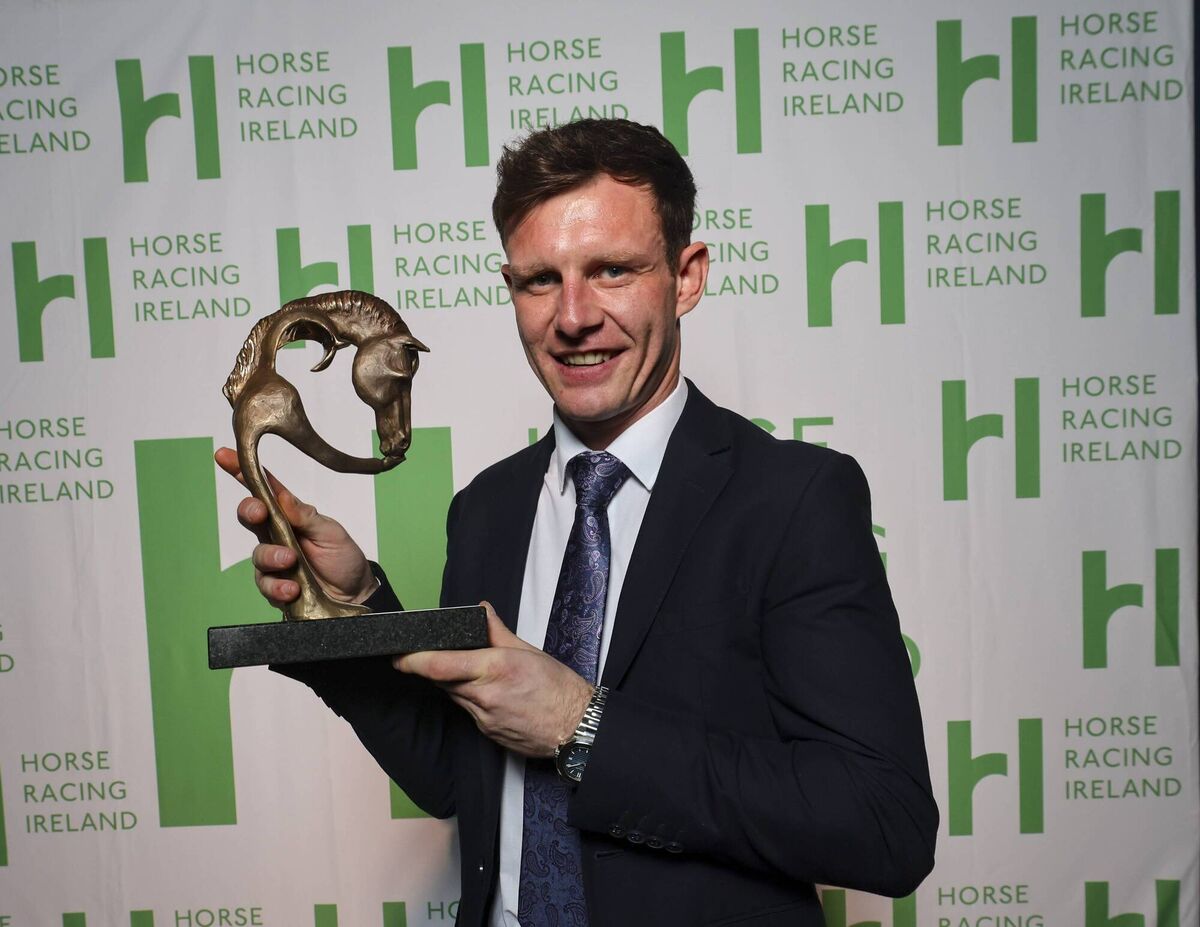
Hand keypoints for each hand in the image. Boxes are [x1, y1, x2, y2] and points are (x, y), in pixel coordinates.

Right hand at [214, 446, 376, 607]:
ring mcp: (274, 560)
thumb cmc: (342, 556)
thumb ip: (306, 516)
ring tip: (290, 561)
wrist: (354, 592)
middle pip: (250, 517)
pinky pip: (266, 584)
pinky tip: (291, 588)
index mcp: (289, 515)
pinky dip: (277, 587)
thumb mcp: (330, 532)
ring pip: (257, 554)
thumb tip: (282, 497)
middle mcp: (276, 534)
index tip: (225, 456)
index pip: (264, 490)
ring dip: (271, 556)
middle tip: (259, 513)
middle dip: (250, 511)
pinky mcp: (276, 585)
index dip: (243, 472)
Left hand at [394, 603, 592, 757]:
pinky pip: (468, 711)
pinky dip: (470, 698)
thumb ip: (498, 631)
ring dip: (454, 682)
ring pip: (455, 696)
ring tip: (471, 671)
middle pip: (442, 680)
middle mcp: (484, 695)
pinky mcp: (487, 733)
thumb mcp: (529, 650)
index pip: (440, 665)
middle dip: (434, 668)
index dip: (413, 660)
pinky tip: (488, 692)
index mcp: (494, 669)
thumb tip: (481, 611)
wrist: (577, 727)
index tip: (398, 655)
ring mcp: (484, 718)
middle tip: (430, 654)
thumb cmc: (559, 687)